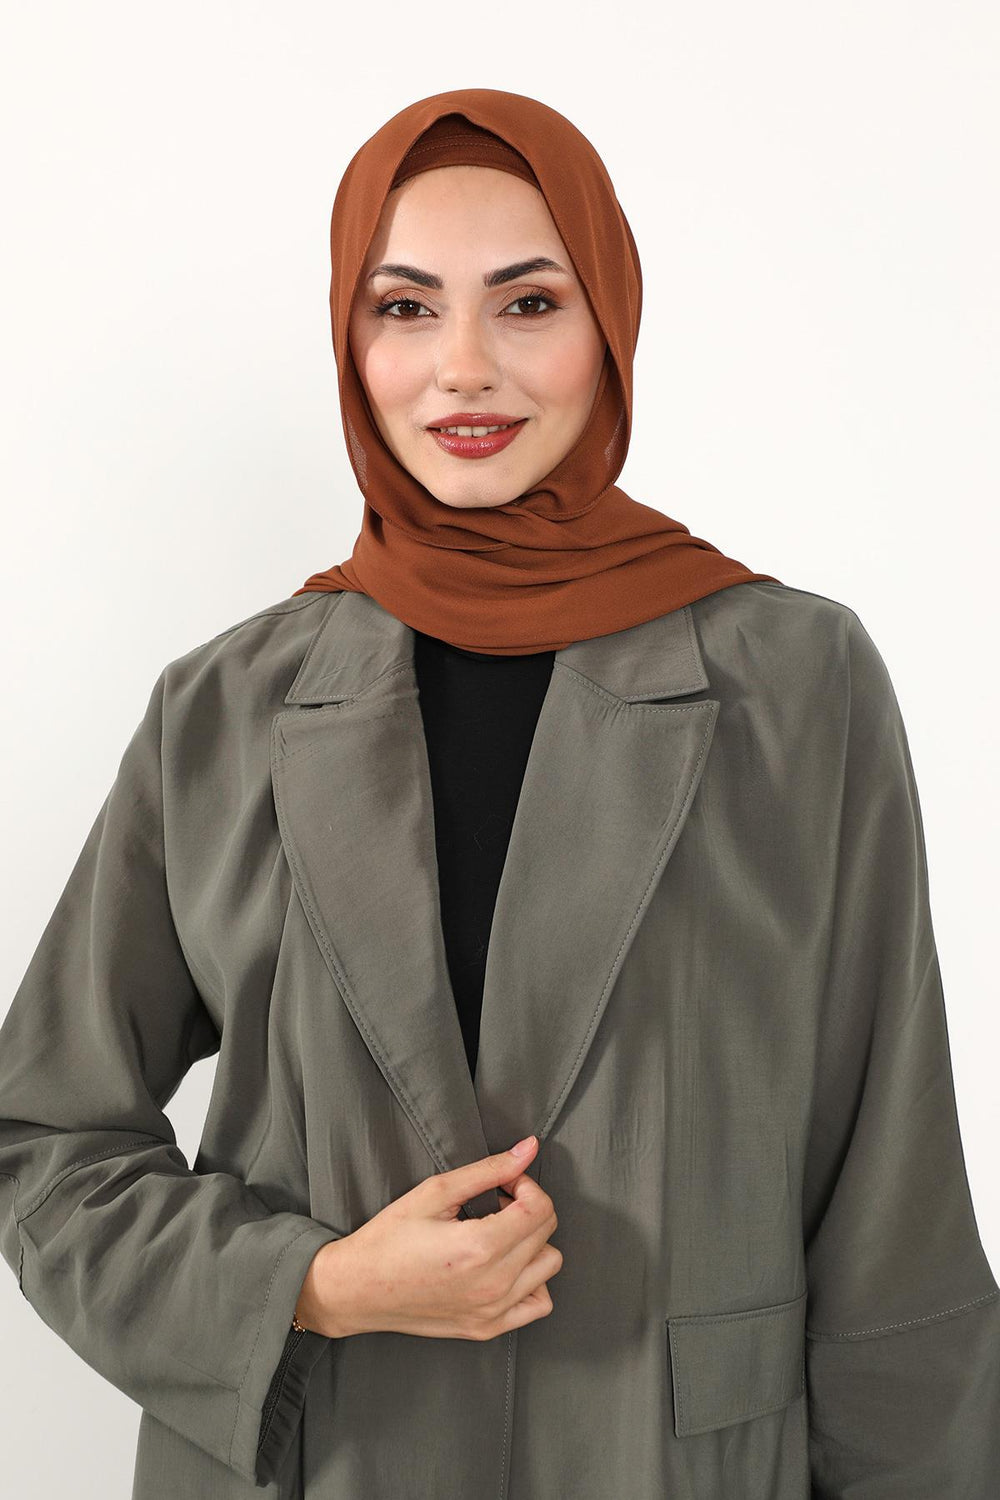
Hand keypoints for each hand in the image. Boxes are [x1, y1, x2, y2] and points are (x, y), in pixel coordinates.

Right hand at [299, 1135, 560, 1340]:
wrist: (358, 1290)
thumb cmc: (390, 1238)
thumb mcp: (435, 1192)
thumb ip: (488, 1170)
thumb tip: (529, 1148)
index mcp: (481, 1248)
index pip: (540, 1208)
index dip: (526, 1185)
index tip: (502, 1183)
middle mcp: (494, 1284)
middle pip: (547, 1234)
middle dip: (528, 1207)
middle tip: (494, 1203)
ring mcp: (493, 1312)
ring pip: (548, 1266)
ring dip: (532, 1243)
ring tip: (498, 1234)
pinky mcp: (488, 1328)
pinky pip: (537, 1304)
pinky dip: (532, 1281)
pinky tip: (505, 1266)